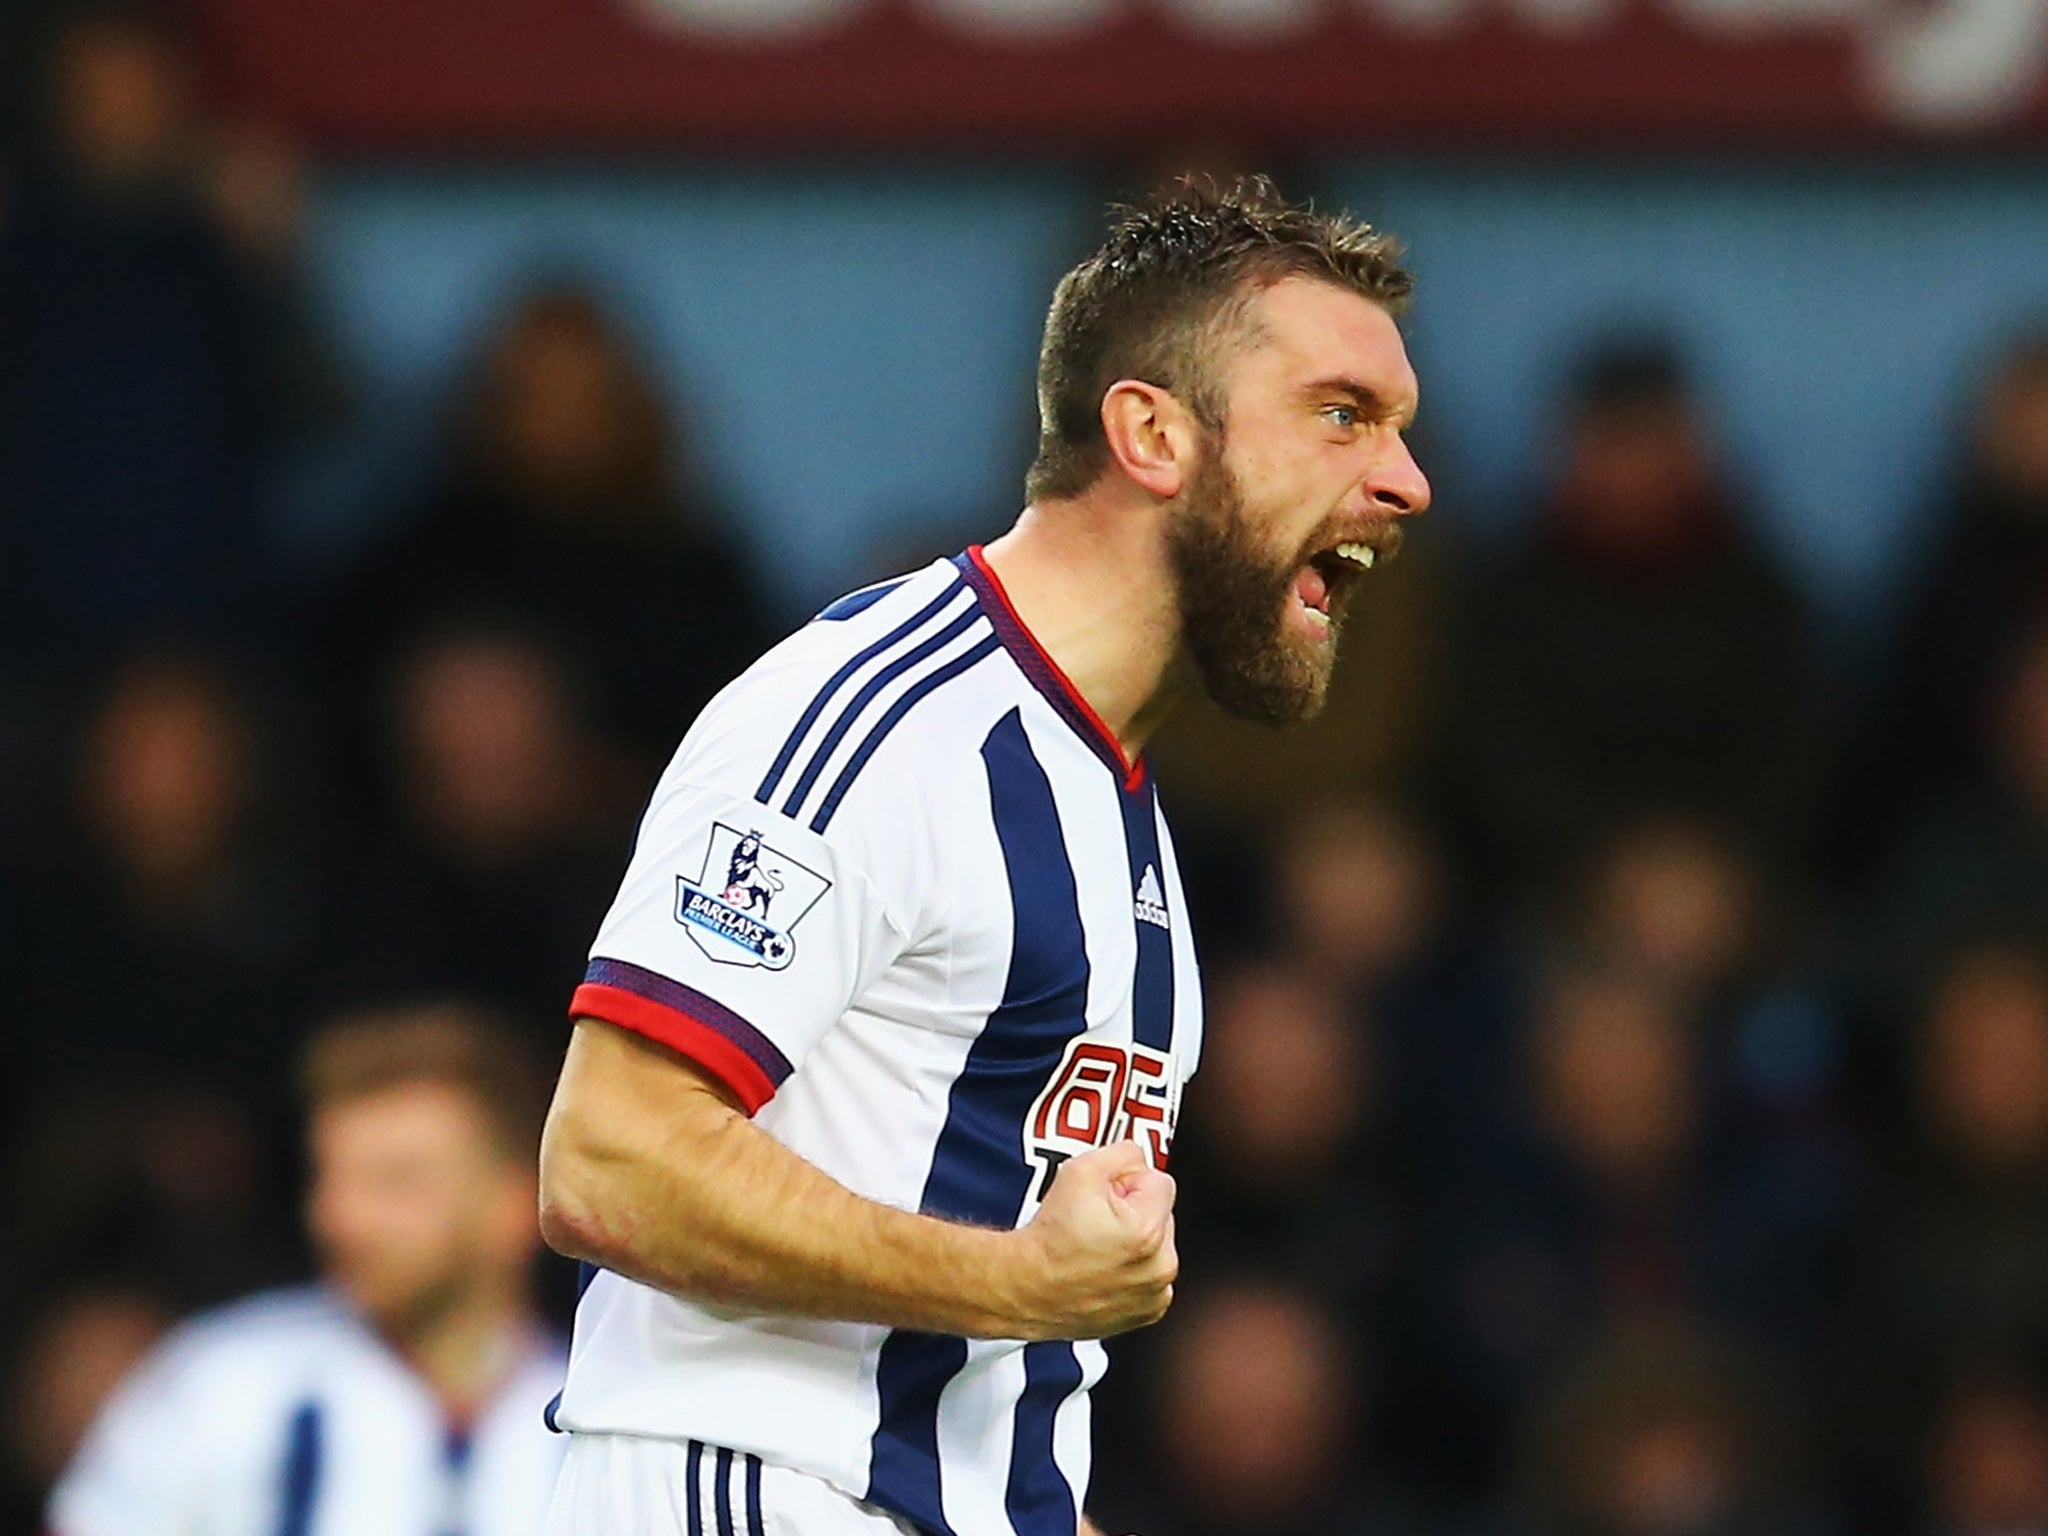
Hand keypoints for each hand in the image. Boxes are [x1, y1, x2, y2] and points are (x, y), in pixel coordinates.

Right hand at [1009, 1141, 1176, 1339]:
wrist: (1025, 1288)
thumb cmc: (1049, 1240)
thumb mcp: (1079, 1171)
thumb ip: (1122, 1152)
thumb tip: (1139, 1158)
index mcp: (1148, 1230)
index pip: (1159, 1181)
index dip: (1128, 1182)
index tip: (1104, 1196)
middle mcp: (1159, 1267)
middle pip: (1161, 1214)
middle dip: (1134, 1211)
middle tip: (1096, 1222)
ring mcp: (1154, 1293)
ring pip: (1157, 1246)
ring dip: (1135, 1242)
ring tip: (1096, 1247)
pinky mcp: (1147, 1312)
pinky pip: (1150, 1276)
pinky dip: (1132, 1271)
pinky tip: (1103, 1269)